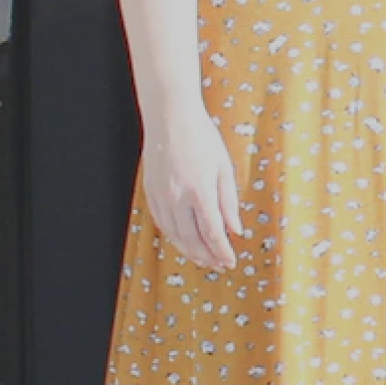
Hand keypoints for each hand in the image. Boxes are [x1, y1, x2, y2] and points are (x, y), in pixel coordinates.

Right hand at [140, 103, 244, 270]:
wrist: (170, 118)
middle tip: (219, 266)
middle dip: (207, 256)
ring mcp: (161, 195)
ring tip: (204, 259)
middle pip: (191, 239)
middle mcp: (177, 197)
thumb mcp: (224, 168)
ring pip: (174, 235)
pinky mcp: (150, 192)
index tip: (230, 262)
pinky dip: (174, 237)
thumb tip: (235, 230)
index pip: (212, 232)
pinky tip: (185, 242)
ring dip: (189, 251)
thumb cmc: (202, 138)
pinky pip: (162, 223)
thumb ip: (229, 202)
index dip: (222, 251)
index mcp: (200, 190)